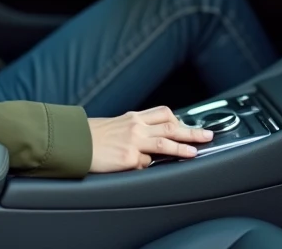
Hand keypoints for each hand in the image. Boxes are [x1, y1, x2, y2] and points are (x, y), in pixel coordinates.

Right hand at [87, 106, 214, 172]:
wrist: (74, 142)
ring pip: (164, 142)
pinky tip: (137, 168)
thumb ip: (135, 130)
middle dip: (191, 131)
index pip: (164, 114)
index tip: (191, 126)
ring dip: (182, 148)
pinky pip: (143, 164)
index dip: (181, 121)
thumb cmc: (92, 136)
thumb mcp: (116, 125)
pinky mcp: (127, 158)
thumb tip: (152, 143)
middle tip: (207, 135)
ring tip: (195, 152)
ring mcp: (133, 141)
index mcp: (134, 117)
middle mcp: (136, 126)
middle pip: (171, 126)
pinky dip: (144, 166)